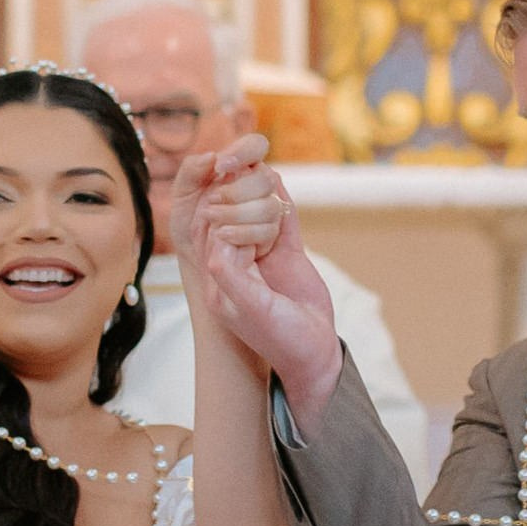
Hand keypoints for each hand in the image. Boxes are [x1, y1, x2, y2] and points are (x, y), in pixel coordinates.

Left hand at [169, 132, 285, 267]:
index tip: (221, 166)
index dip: (243, 152)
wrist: (193, 256)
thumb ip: (191, 170)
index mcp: (239, 167)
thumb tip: (212, 155)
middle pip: (265, 178)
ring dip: (236, 214)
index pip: (256, 145)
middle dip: (237, 192)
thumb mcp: (181, 194)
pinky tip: (223, 235)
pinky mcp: (271, 234)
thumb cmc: (189, 221)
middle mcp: (257, 185)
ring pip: (268, 206)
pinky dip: (242, 233)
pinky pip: (267, 230)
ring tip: (212, 221)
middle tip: (212, 201)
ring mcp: (268, 209)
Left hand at [191, 171, 343, 419]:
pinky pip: (283, 224)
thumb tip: (217, 241)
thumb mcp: (254, 310)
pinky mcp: (288, 256)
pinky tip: (278, 184)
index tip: (224, 186)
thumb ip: (232, 277)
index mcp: (219, 281)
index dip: (218, 210)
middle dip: (234, 196)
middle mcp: (238, 266)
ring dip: (257, 196)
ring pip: (254, 217)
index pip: (211, 236)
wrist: (315, 354)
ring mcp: (263, 259)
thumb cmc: (282, 340)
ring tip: (258, 172)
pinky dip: (281, 204)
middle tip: (239, 171)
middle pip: (229, 220)